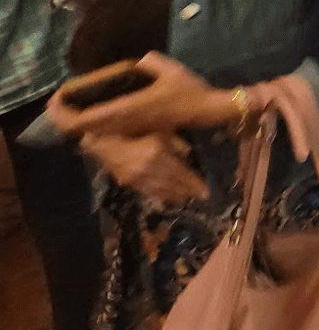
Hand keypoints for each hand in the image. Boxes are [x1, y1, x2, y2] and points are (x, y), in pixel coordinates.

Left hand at [48, 52, 230, 138]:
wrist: (208, 111)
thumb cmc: (188, 91)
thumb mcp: (168, 69)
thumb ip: (147, 63)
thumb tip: (135, 64)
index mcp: (125, 110)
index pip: (83, 120)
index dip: (63, 113)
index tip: (55, 99)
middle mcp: (122, 123)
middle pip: (83, 129)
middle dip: (65, 117)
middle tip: (59, 100)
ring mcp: (130, 130)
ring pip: (94, 132)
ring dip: (79, 121)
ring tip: (73, 104)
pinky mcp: (137, 131)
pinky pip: (106, 131)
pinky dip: (94, 122)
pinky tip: (97, 110)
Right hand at [79, 131, 209, 206]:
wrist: (101, 140)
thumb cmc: (133, 130)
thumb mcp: (159, 130)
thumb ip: (175, 142)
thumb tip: (189, 153)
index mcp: (158, 153)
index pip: (181, 173)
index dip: (194, 183)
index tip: (206, 192)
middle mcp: (148, 168)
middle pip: (173, 184)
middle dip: (187, 192)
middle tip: (200, 197)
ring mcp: (137, 178)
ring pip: (161, 191)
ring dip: (175, 196)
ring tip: (186, 199)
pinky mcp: (127, 183)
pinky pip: (147, 192)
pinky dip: (159, 197)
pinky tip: (167, 200)